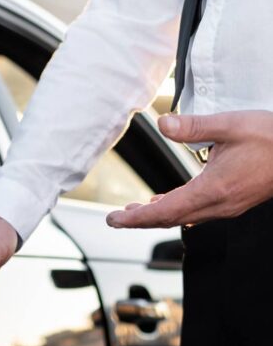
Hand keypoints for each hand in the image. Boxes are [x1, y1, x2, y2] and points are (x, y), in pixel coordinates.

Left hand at [106, 110, 272, 228]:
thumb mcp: (232, 125)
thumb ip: (194, 127)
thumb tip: (163, 124)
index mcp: (212, 190)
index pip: (162, 213)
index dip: (134, 219)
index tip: (114, 219)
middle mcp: (216, 205)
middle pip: (167, 220)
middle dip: (139, 221)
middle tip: (117, 219)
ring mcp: (224, 207)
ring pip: (181, 217)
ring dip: (156, 216)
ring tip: (135, 210)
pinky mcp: (231, 203)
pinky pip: (196, 211)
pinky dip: (175, 209)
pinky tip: (167, 201)